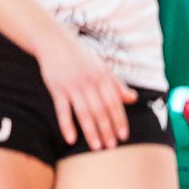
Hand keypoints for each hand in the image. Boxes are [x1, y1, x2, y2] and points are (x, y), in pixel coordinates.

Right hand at [34, 30, 136, 151]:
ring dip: (91, 131)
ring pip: (84, 113)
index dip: (119, 120)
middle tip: (111, 146)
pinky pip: (62, 110)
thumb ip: (117, 85)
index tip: (124, 136)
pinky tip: (71, 139)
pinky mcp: (56, 89)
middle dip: (107, 129)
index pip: (114, 103)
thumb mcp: (102, 67)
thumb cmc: (81, 56)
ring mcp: (72, 86)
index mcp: (103, 77)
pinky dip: (67, 125)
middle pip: (100, 110)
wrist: (55, 42)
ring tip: (97, 147)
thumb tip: (133, 99)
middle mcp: (89, 82)